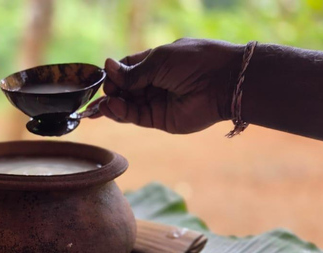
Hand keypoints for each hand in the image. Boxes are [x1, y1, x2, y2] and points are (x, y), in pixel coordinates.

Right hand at [88, 38, 243, 133]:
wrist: (223, 82)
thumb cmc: (194, 62)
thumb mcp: (159, 61)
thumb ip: (132, 72)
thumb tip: (106, 67)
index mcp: (156, 63)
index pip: (128, 69)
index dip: (114, 74)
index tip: (104, 77)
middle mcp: (155, 83)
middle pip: (124, 90)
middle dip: (110, 93)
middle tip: (99, 95)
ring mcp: (157, 102)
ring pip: (127, 106)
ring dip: (113, 106)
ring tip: (101, 106)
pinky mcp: (160, 120)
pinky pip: (136, 117)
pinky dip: (122, 113)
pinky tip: (113, 108)